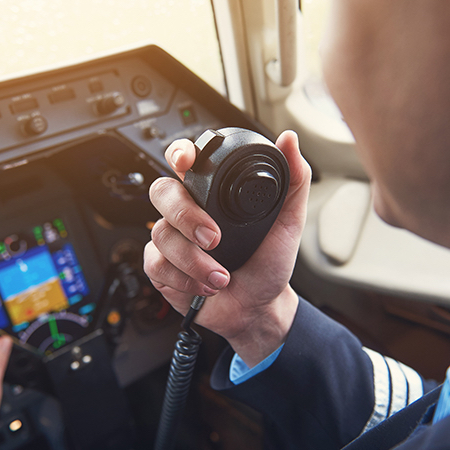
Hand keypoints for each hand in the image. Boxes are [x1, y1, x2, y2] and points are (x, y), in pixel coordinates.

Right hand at [144, 130, 310, 366]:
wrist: (258, 309)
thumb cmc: (269, 265)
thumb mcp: (289, 223)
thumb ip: (294, 180)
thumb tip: (290, 140)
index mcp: (212, 195)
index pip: (185, 161)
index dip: (179, 154)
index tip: (187, 162)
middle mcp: (187, 212)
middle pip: (162, 191)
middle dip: (185, 215)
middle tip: (214, 238)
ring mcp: (172, 239)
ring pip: (161, 234)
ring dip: (194, 261)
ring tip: (221, 276)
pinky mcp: (161, 267)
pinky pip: (156, 263)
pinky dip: (184, 279)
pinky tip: (205, 286)